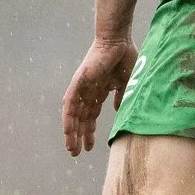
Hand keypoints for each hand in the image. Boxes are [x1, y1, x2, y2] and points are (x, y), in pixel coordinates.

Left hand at [61, 38, 138, 156]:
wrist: (118, 41)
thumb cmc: (125, 57)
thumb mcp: (126, 83)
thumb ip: (121, 98)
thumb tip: (119, 111)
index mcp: (99, 91)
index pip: (91, 116)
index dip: (90, 132)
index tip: (90, 148)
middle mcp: (88, 91)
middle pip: (81, 118)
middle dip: (79, 136)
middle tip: (76, 153)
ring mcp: (82, 87)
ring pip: (73, 114)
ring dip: (71, 132)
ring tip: (72, 149)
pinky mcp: (78, 82)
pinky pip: (70, 103)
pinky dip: (68, 118)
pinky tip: (68, 132)